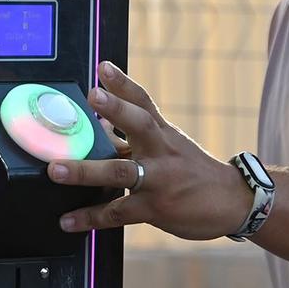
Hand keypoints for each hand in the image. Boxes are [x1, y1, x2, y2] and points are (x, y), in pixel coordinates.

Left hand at [49, 61, 250, 237]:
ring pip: (121, 172)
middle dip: (116, 108)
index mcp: (163, 133)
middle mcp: (162, 151)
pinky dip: (90, 216)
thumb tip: (100, 123)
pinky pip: (118, 212)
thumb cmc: (192, 171)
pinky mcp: (156, 208)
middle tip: (92, 95)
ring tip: (55, 170)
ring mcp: (159, 180)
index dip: (123, 83)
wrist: (233, 202)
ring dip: (85, 171)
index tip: (103, 67)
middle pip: (140, 124)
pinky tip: (68, 220)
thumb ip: (133, 137)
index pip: (143, 101)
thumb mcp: (168, 147)